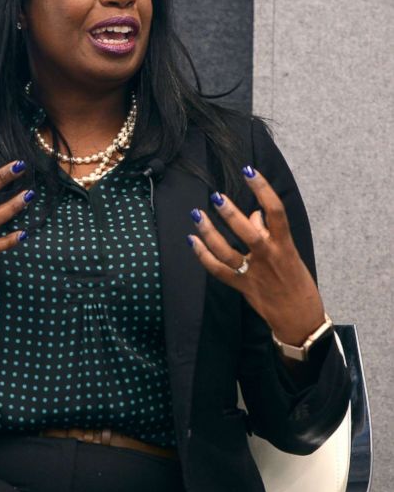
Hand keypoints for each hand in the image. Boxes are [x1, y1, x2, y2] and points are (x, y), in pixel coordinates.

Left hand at [187, 167, 325, 345]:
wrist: (300, 319)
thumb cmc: (297, 282)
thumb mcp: (291, 252)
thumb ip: (270, 231)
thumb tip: (252, 213)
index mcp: (285, 245)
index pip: (275, 211)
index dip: (262, 189)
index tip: (249, 171)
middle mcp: (269, 257)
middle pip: (248, 231)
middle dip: (231, 213)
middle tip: (216, 196)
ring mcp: (253, 273)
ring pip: (227, 251)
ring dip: (209, 232)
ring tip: (197, 215)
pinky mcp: (242, 287)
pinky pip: (218, 270)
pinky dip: (203, 255)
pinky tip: (192, 241)